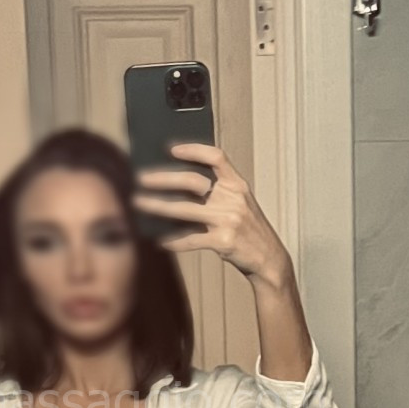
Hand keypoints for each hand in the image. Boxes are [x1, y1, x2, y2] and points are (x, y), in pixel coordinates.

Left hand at [132, 143, 291, 287]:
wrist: (269, 258)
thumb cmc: (248, 229)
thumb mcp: (241, 204)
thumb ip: (219, 192)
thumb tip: (178, 186)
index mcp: (238, 185)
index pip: (216, 157)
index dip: (194, 150)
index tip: (171, 149)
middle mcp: (233, 199)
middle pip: (192, 181)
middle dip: (163, 178)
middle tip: (142, 178)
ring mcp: (228, 220)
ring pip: (184, 210)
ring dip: (157, 206)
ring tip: (139, 203)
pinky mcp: (223, 241)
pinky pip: (190, 239)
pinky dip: (172, 240)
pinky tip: (159, 240)